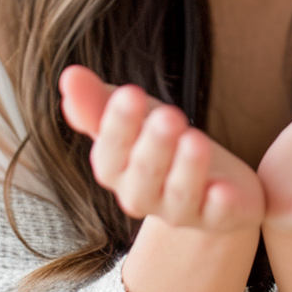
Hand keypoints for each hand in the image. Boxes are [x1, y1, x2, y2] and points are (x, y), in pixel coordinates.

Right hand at [59, 65, 265, 232]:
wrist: (211, 182)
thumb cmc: (162, 142)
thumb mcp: (133, 117)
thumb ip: (97, 103)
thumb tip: (68, 75)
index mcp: (119, 171)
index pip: (109, 156)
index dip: (118, 127)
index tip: (130, 93)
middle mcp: (146, 195)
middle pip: (143, 178)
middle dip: (153, 147)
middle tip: (168, 115)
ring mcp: (183, 210)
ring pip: (180, 196)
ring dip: (186, 170)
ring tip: (195, 139)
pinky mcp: (221, 215)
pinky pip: (219, 216)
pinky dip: (220, 205)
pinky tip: (223, 190)